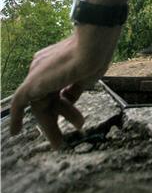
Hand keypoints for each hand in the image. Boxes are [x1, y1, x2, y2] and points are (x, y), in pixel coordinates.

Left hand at [10, 26, 119, 148]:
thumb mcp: (85, 78)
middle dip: (54, 120)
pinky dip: (16, 118)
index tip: (75, 121)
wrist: (93, 48)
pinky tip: (15, 133)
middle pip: (46, 99)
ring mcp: (36, 74)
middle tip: (60, 142)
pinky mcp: (32, 83)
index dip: (64, 106)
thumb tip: (68, 101)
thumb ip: (73, 90)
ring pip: (40, 105)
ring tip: (60, 144)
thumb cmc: (94, 58)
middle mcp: (42, 67)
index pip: (55, 89)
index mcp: (55, 63)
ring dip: (51, 125)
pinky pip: (19, 103)